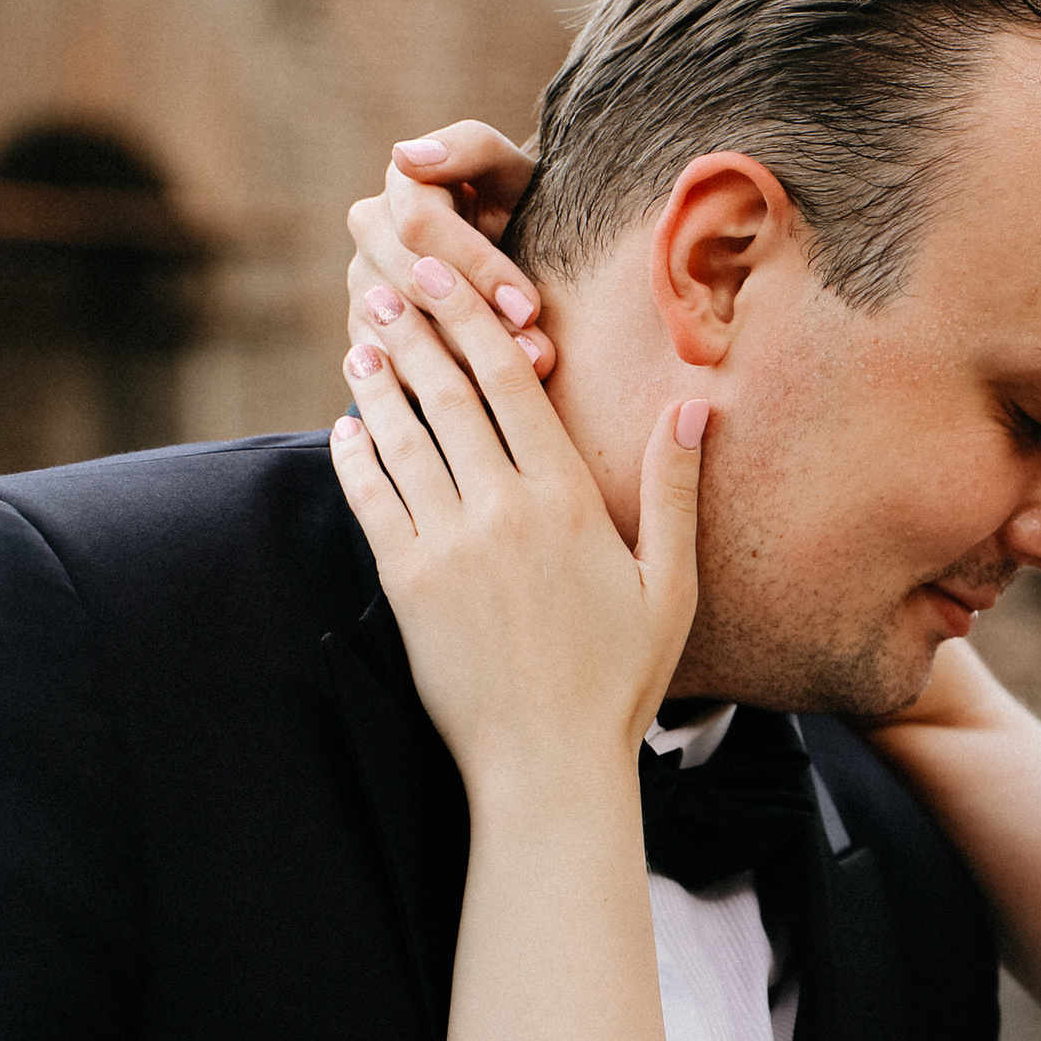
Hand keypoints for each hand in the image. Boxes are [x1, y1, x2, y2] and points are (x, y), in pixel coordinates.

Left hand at [331, 251, 699, 791]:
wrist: (549, 765)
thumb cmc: (618, 680)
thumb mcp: (668, 585)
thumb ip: (675, 491)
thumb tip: (696, 405)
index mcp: (567, 500)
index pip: (511, 381)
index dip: (471, 318)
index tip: (442, 275)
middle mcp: (502, 512)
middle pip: (447, 393)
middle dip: (413, 329)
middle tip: (387, 280)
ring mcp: (448, 548)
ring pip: (401, 439)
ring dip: (376, 383)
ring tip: (361, 339)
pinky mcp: (407, 587)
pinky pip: (371, 503)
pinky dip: (354, 458)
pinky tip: (345, 428)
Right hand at [347, 127, 553, 379]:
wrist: (521, 253)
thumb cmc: (521, 207)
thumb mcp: (511, 171)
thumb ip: (471, 149)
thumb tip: (405, 156)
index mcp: (403, 183)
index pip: (420, 226)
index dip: (477, 268)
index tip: (530, 307)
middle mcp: (370, 231)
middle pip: (408, 286)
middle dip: (478, 323)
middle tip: (538, 356)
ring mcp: (361, 283)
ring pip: (397, 334)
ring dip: (464, 363)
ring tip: (522, 383)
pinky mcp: (364, 333)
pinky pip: (388, 371)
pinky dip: (440, 391)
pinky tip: (489, 407)